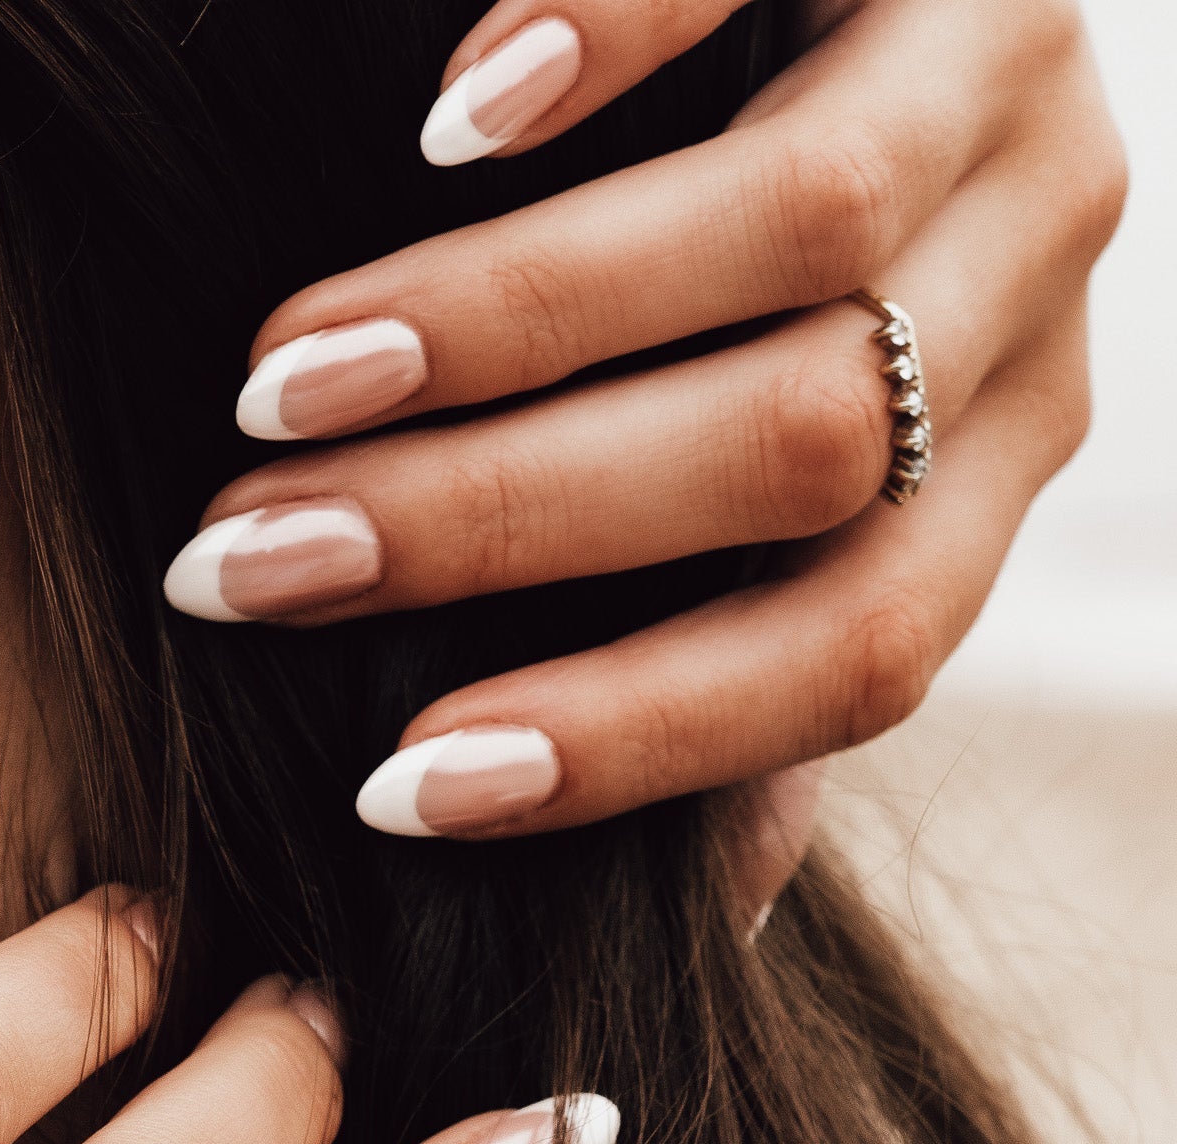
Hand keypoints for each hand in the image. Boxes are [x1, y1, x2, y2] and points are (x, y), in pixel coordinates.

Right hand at [164, 0, 1124, 883]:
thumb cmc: (779, 302)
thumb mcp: (802, 502)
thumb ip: (753, 654)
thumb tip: (704, 910)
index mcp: (994, 471)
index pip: (854, 653)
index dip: (625, 737)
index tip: (394, 786)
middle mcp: (1035, 283)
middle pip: (801, 448)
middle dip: (496, 525)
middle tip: (256, 562)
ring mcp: (1001, 73)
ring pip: (797, 231)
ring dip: (497, 328)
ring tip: (280, 383)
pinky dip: (594, 47)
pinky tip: (434, 123)